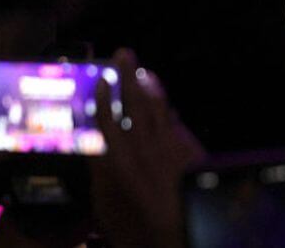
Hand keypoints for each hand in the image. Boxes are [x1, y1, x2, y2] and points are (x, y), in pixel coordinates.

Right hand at [90, 48, 205, 247]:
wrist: (182, 234)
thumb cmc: (138, 228)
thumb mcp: (106, 207)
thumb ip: (100, 176)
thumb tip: (95, 152)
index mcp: (117, 160)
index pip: (106, 119)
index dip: (102, 97)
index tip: (101, 78)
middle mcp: (142, 146)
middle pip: (133, 102)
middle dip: (128, 75)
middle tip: (124, 54)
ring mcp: (169, 146)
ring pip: (157, 108)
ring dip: (150, 86)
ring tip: (144, 71)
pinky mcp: (189, 151)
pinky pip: (176, 123)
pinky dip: (168, 110)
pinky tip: (165, 104)